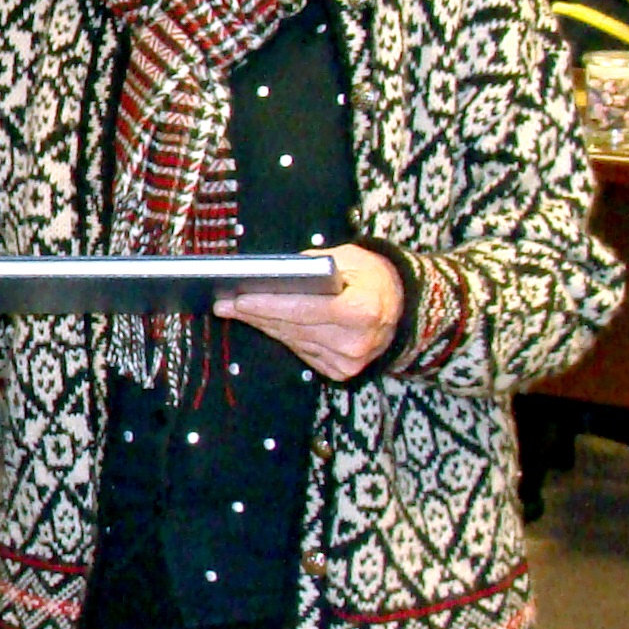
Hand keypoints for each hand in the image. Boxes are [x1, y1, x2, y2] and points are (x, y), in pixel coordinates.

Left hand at [216, 243, 403, 380]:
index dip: (268, 305)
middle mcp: (357, 341)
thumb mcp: (348, 258)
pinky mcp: (342, 371)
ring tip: (236, 310)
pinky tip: (265, 322)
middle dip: (255, 314)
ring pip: (293, 341)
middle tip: (224, 303)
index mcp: (362, 311)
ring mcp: (350, 361)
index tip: (238, 299)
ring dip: (264, 325)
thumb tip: (270, 275)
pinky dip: (283, 335)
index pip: (303, 310)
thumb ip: (312, 266)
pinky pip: (301, 351)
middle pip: (293, 327)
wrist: (403, 304)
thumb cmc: (372, 275)